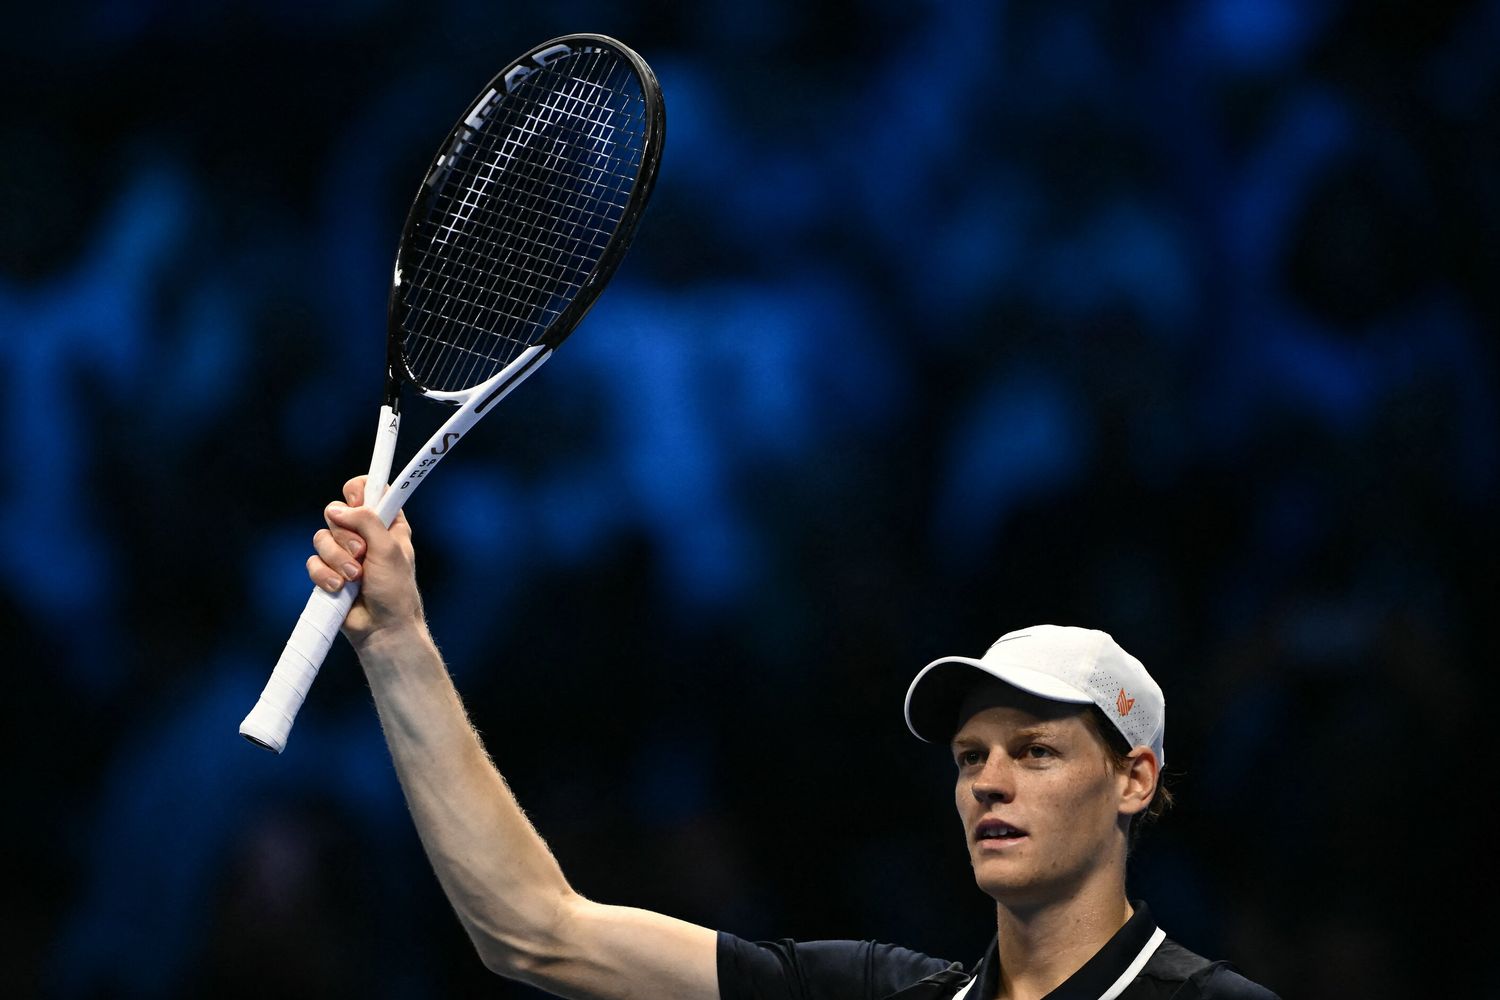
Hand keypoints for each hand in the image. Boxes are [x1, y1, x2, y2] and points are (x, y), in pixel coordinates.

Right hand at [307, 475, 423, 646]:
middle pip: (336, 512)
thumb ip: (367, 521)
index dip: (358, 491)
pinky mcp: (328, 572)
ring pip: (321, 538)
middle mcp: (364, 534)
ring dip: (337, 559)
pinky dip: (325, 575)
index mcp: (386, 524)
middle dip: (346, 536)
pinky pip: (313, 562)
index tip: (356, 502)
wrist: (382, 628)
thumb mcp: (388, 549)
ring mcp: (344, 553)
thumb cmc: (395, 590)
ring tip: (355, 578)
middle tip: (362, 553)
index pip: (368, 490)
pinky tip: (339, 588)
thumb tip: (337, 508)